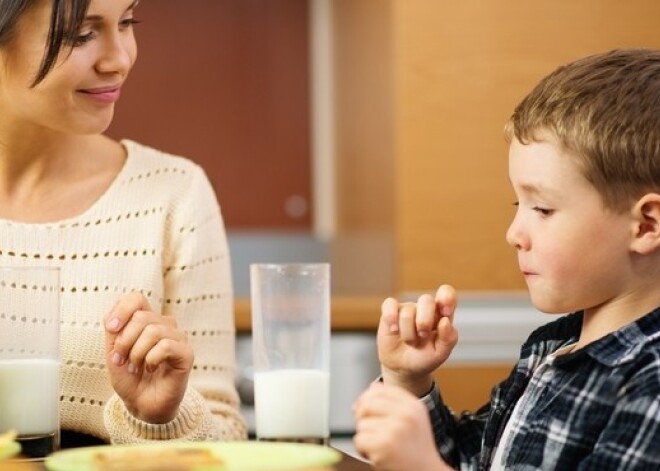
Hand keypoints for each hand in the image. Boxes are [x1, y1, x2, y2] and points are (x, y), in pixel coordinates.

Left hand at [104, 292, 193, 422]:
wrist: (142, 405)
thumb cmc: (131, 379)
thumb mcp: (114, 352)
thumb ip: (113, 331)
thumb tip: (113, 316)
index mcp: (147, 321)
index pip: (137, 298)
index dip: (121, 310)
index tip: (111, 329)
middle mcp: (165, 325)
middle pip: (141, 316)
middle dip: (125, 341)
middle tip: (124, 360)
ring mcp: (178, 338)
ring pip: (153, 331)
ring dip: (137, 353)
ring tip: (138, 367)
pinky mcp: (186, 353)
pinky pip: (165, 346)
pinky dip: (151, 359)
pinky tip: (152, 368)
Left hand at [354, 382, 451, 470]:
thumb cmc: (417, 450)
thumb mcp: (413, 419)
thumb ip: (393, 403)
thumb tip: (367, 393)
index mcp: (412, 405)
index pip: (378, 389)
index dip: (366, 398)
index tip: (366, 410)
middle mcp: (405, 414)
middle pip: (366, 403)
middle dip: (362, 417)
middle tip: (370, 430)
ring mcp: (395, 429)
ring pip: (361, 424)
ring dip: (365, 438)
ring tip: (380, 446)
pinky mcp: (383, 445)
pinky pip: (359, 440)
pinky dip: (363, 450)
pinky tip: (377, 454)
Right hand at [378, 285, 457, 395]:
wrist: (403, 368)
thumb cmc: (424, 357)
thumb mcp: (441, 354)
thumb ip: (448, 339)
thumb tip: (445, 321)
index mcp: (441, 315)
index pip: (447, 293)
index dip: (447, 298)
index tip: (445, 313)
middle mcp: (425, 308)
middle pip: (426, 300)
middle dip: (424, 322)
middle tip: (422, 336)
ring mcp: (407, 308)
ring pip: (408, 312)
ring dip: (408, 334)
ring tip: (410, 342)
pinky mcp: (390, 311)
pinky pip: (390, 305)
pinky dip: (391, 319)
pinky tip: (393, 330)